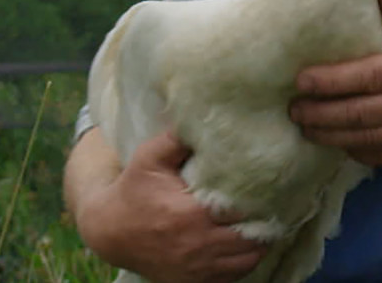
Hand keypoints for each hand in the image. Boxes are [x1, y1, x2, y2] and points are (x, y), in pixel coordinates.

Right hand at [75, 131, 266, 282]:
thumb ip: (177, 138)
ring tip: (262, 226)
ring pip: (247, 261)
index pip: (243, 211)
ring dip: (258, 245)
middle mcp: (198, 245)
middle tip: (272, 207)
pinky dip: (242, 263)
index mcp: (191, 213)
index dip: (261, 201)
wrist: (109, 231)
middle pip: (252, 239)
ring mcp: (197, 268)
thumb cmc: (133, 190)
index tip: (269, 189)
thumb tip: (202, 115)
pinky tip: (243, 246)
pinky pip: (233, 276)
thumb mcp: (149, 158)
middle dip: (264, 224)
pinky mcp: (193, 281)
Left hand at [289, 0, 381, 165]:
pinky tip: (339, 145)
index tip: (300, 80)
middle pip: (355, 112)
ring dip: (330, 135)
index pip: (363, 77)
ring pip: (363, 138)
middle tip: (291, 109)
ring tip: (305, 129)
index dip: (328, 81)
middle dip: (318, 113)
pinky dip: (357, 152)